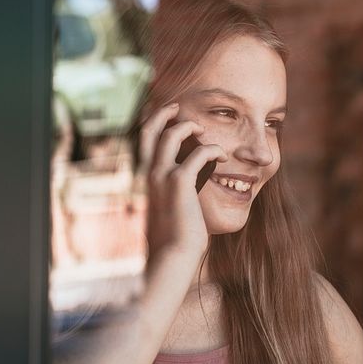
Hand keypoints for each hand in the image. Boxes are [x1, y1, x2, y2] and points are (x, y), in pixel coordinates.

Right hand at [137, 103, 226, 261]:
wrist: (171, 256)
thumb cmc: (172, 240)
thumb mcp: (167, 213)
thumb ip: (169, 197)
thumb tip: (180, 195)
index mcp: (144, 180)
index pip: (141, 142)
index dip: (152, 124)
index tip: (166, 116)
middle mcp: (148, 174)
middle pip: (148, 129)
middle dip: (163, 113)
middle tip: (178, 107)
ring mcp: (161, 177)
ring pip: (172, 135)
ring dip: (190, 127)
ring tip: (204, 132)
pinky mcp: (180, 183)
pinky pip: (198, 153)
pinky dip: (212, 150)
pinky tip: (221, 159)